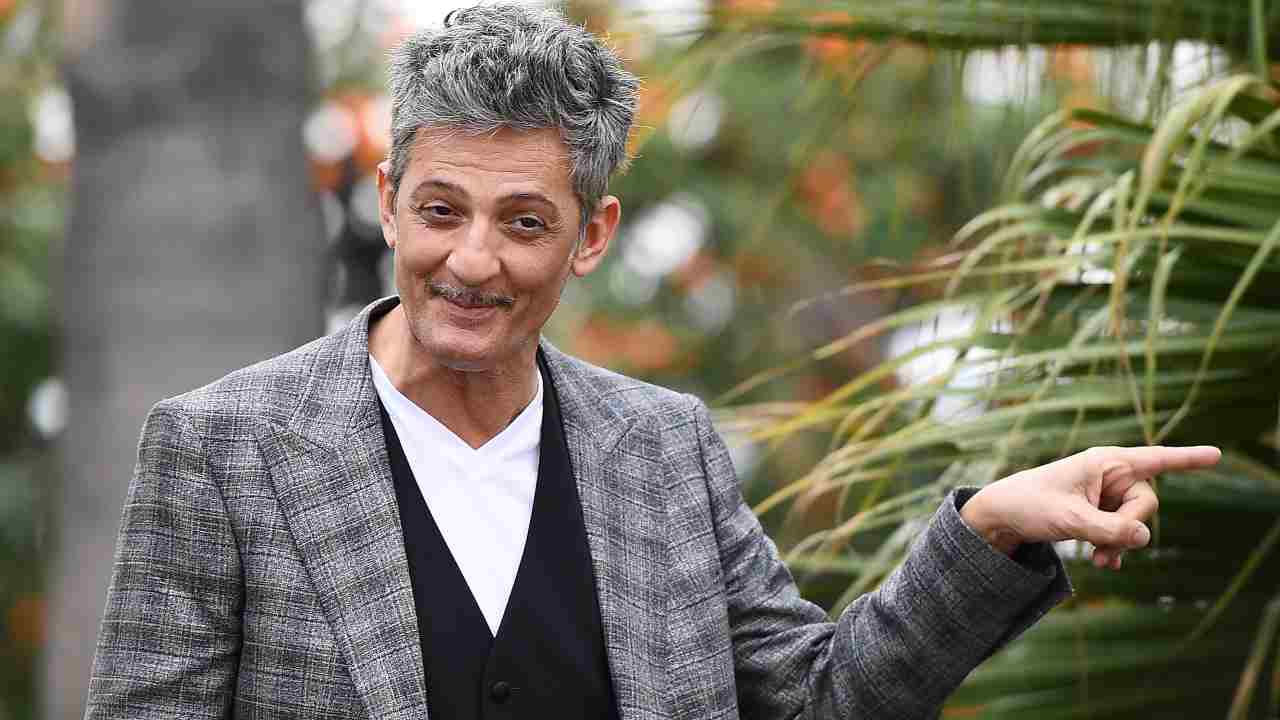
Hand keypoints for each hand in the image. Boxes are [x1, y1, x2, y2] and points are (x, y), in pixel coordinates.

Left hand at [960, 445, 1221, 567]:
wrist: (1000, 516)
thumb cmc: (1029, 505)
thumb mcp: (1069, 520)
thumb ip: (1109, 530)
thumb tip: (1145, 539)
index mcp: (1105, 461)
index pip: (1155, 459)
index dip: (1188, 459)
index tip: (1218, 455)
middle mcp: (1109, 473)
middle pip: (1146, 503)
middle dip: (1129, 529)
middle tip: (1101, 549)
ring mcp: (1104, 493)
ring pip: (1134, 522)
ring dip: (1120, 542)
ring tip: (1096, 560)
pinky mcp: (1098, 511)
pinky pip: (1122, 530)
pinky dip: (1115, 546)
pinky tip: (1104, 562)